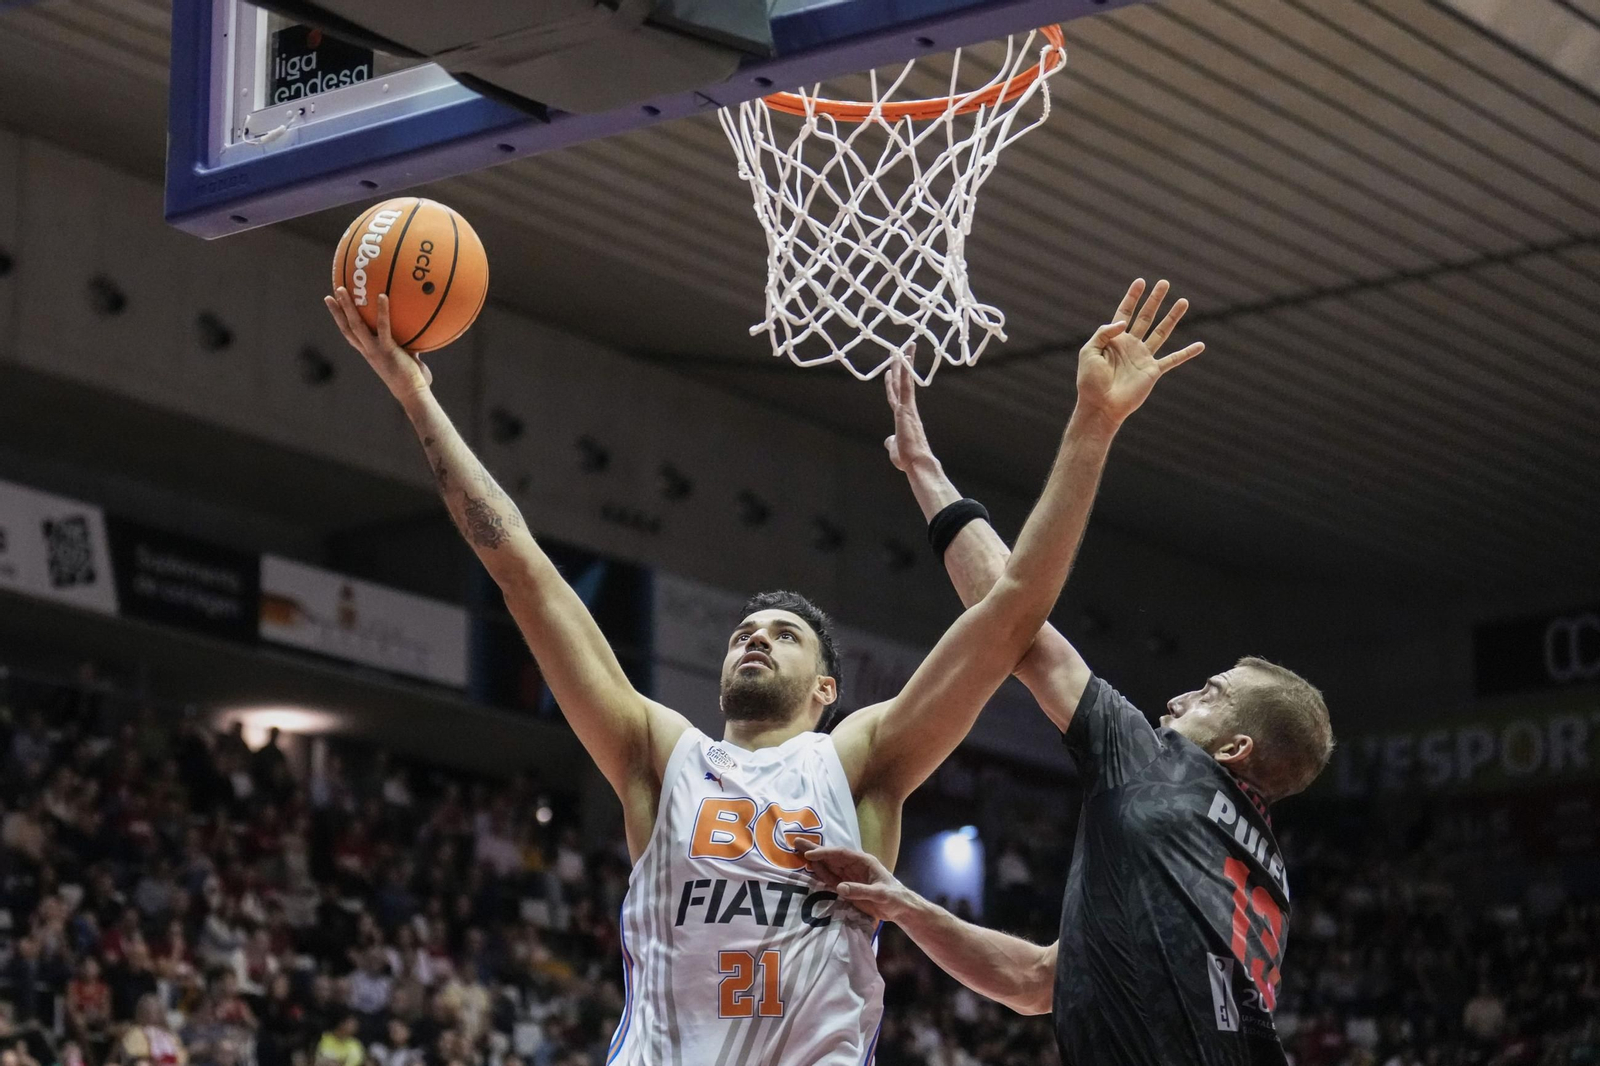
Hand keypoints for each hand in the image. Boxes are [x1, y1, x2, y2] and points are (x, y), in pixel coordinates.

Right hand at [324, 288, 433, 400]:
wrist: (413, 393)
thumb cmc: (413, 378)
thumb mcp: (409, 358)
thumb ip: (409, 345)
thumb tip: (419, 331)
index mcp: (369, 352)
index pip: (350, 334)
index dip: (341, 321)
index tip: (334, 307)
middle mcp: (367, 351)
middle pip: (346, 328)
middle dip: (337, 311)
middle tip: (331, 293)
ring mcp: (375, 350)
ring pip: (355, 325)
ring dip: (348, 307)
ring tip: (343, 289)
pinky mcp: (387, 350)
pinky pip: (383, 327)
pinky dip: (382, 311)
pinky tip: (383, 296)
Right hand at [794, 839, 917, 923]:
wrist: (899, 908)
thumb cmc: (894, 898)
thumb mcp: (880, 894)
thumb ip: (860, 891)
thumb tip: (839, 887)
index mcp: (864, 861)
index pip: (841, 854)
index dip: (825, 853)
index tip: (810, 855)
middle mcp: (854, 866)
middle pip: (832, 856)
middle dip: (815, 849)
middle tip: (796, 842)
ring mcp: (850, 876)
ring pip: (829, 865)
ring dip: (814, 859)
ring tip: (797, 851)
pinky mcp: (847, 886)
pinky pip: (831, 878)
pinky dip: (820, 873)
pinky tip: (810, 867)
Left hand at [882, 345, 934, 474]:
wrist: (918, 463)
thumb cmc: (908, 459)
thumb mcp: (894, 450)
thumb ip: (891, 442)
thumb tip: (888, 440)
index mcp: (903, 417)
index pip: (896, 395)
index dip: (892, 383)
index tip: (891, 371)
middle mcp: (907, 410)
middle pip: (902, 384)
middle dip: (901, 367)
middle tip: (901, 350)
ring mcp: (907, 408)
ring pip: (904, 382)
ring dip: (904, 365)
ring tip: (904, 348)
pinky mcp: (907, 409)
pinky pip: (905, 387)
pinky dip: (905, 373)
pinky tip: (903, 360)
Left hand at [1075, 279, 1203, 427]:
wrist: (1100, 406)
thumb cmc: (1089, 381)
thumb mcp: (1088, 351)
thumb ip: (1104, 333)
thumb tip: (1123, 322)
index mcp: (1114, 340)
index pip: (1125, 312)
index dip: (1132, 297)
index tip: (1140, 281)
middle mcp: (1131, 345)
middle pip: (1146, 317)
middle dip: (1155, 300)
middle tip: (1164, 283)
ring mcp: (1143, 357)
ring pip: (1162, 332)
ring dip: (1173, 317)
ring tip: (1183, 301)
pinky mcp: (1153, 371)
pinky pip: (1173, 360)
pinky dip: (1187, 353)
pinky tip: (1200, 345)